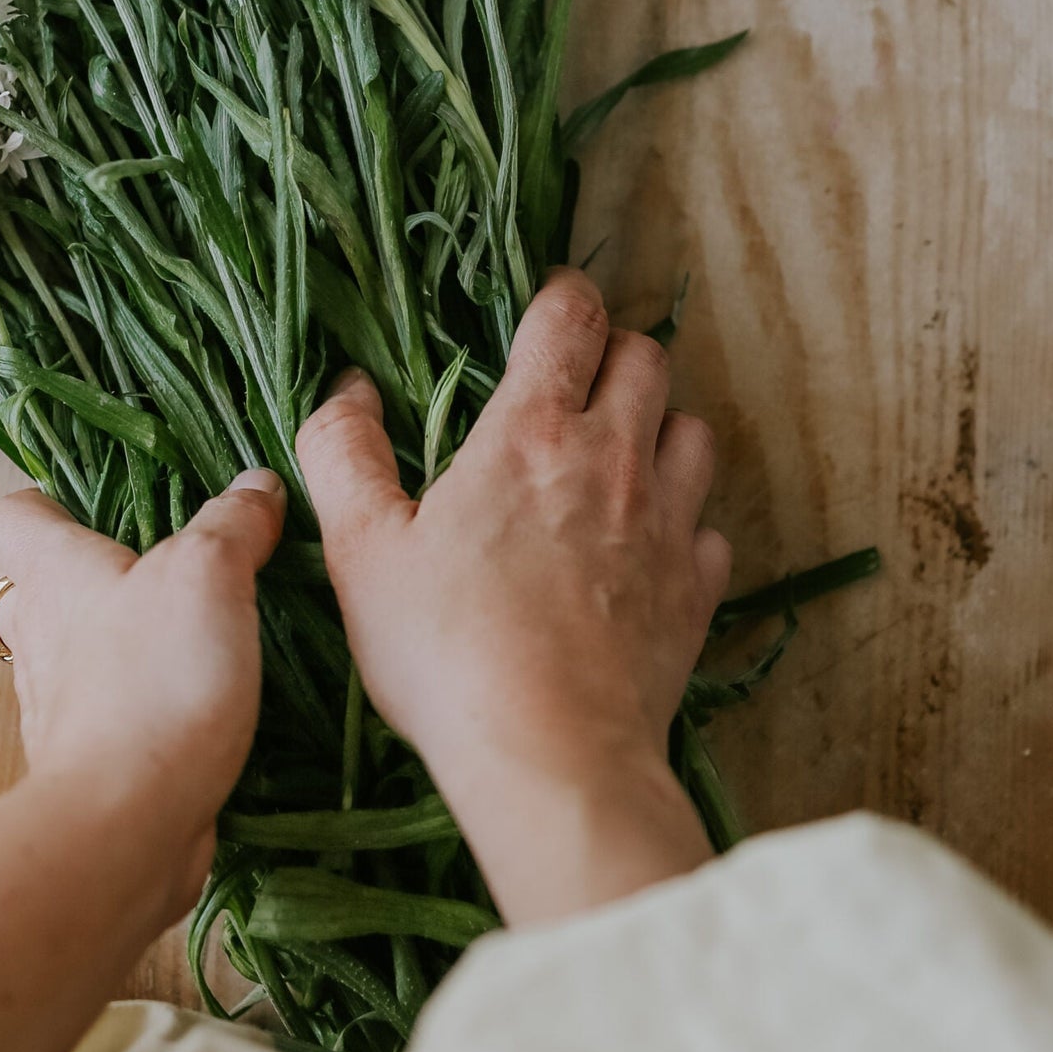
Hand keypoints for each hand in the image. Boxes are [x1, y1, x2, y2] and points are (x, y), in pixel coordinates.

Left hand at [0, 471, 285, 893]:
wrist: (127, 825)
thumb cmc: (152, 682)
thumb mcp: (208, 576)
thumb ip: (233, 524)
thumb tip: (257, 484)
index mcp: (53, 577)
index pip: (12, 517)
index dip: (45, 502)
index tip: (96, 502)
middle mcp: (41, 640)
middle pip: (44, 590)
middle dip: (97, 576)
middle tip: (167, 568)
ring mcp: (60, 709)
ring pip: (80, 658)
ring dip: (127, 645)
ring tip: (203, 634)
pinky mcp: (92, 764)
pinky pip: (115, 718)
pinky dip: (149, 706)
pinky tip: (205, 706)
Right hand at [296, 268, 729, 923]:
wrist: (551, 755)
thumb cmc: (447, 652)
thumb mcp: (361, 552)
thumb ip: (343, 456)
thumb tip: (347, 392)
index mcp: (531, 433)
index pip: (570, 318)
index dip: (561, 296)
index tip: (544, 306)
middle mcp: (615, 460)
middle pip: (647, 360)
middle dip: (615, 353)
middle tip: (574, 382)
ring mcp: (668, 525)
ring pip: (693, 432)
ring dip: (660, 427)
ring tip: (617, 458)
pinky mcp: (697, 590)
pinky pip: (710, 529)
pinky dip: (685, 524)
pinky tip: (646, 552)